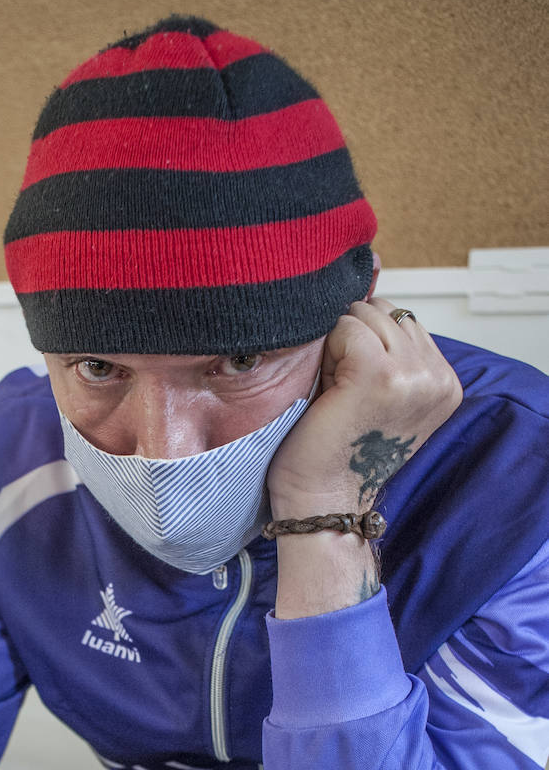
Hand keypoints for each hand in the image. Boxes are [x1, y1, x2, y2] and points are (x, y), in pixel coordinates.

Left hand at [267, 297, 462, 518]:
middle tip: (344, 394)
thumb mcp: (379, 389)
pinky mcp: (379, 372)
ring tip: (338, 394)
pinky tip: (329, 392)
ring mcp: (412, 374)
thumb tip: (371, 273)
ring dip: (338, 348)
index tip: (360, 396)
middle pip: (385, 310)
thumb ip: (388, 343)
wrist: (323, 497)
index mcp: (446, 382)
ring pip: (363, 314)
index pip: (403, 320)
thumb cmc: (336, 448)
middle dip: (353, 342)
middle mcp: (438, 377)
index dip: (368, 347)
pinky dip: (327, 354)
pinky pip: (344, 326)